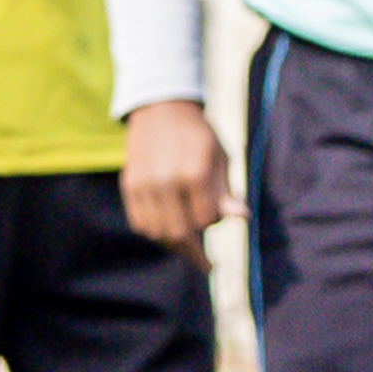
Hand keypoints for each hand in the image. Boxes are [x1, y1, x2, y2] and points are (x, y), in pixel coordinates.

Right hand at [116, 102, 226, 253]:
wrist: (161, 107)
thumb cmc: (197, 135)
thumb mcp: (220, 156)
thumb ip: (226, 191)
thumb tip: (242, 218)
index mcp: (194, 173)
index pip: (206, 220)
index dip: (213, 223)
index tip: (216, 221)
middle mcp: (166, 181)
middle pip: (179, 234)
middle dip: (194, 252)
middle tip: (204, 263)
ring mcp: (144, 184)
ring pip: (158, 233)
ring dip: (173, 244)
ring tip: (185, 244)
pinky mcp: (130, 185)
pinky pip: (140, 223)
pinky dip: (154, 232)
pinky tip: (166, 229)